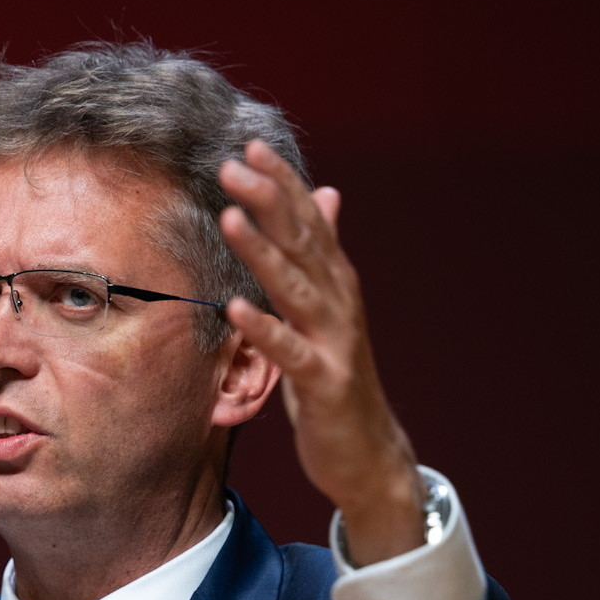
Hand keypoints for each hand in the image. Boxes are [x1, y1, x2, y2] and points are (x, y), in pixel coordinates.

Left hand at [217, 140, 426, 565]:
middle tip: (233, 165)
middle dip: (269, 202)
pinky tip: (236, 308)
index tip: (249, 147)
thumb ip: (322, 254)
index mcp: (335, 284)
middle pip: (303, 244)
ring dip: (263, 253)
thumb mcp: (328, 310)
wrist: (369, 452)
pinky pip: (290, 352)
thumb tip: (326, 194)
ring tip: (231, 218)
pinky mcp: (325, 383)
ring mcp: (335, 342)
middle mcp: (339, 304)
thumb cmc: (337, 378)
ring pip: (296, 289)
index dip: (282, 184)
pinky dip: (265, 329)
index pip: (308, 222)